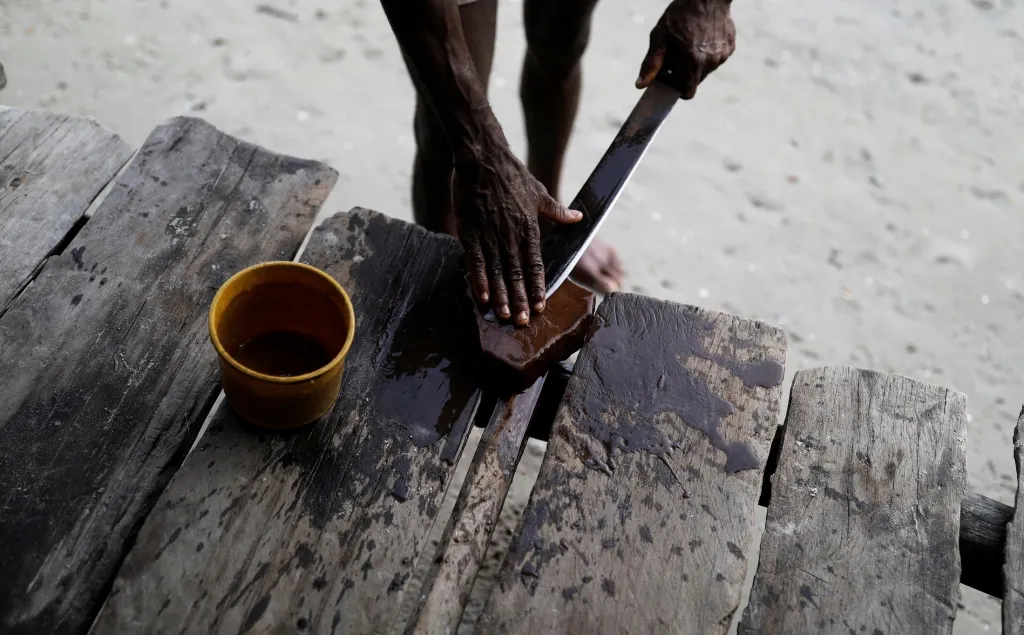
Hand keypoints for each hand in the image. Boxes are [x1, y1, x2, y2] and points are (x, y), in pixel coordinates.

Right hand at [454, 135, 581, 325]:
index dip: (537, 286)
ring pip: (497, 271)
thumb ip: (557, 211)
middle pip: (517, 273)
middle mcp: (511, 235)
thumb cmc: (512, 175)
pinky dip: (478, 279)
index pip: (536, 264)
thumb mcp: (539, 193)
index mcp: (529, 228)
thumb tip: (579, 218)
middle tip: (522, 321)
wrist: (483, 159)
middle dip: (520, 299)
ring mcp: (489, 234)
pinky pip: (475, 260)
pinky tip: (481, 296)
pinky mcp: (470, 231)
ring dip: (500, 295)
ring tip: (503, 315)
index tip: (540, 305)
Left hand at [636, 0, 735, 98]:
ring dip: (697, 64)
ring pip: (706, 70)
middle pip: (696, 82)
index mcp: (692, 63)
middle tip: (677, 56)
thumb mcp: (659, 38)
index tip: (671, 80)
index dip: (677, 89)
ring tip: (689, 43)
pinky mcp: (730, 47)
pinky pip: (716, 58)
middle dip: (685, 74)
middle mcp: (710, 63)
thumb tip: (640, 85)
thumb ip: (651, 64)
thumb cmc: (679, 15)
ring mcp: (722, 55)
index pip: (688, 93)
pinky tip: (702, 37)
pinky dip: (708, 53)